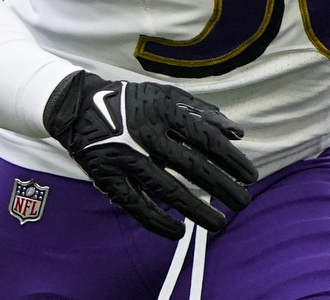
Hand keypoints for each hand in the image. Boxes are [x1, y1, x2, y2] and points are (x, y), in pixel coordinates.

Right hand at [41, 71, 256, 239]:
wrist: (79, 106)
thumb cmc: (134, 102)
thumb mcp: (169, 96)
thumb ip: (204, 113)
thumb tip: (238, 133)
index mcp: (166, 112)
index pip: (207, 139)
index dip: (231, 160)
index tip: (250, 177)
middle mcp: (147, 135)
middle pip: (192, 166)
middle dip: (222, 187)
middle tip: (244, 202)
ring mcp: (125, 158)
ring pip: (166, 190)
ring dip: (195, 210)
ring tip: (219, 223)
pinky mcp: (106, 177)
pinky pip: (134, 204)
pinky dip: (156, 221)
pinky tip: (177, 233)